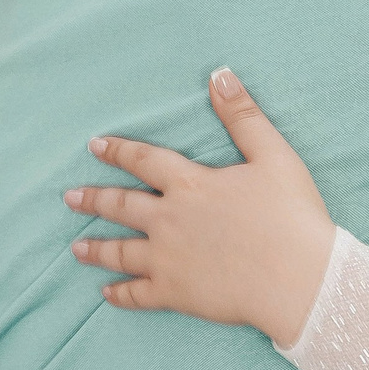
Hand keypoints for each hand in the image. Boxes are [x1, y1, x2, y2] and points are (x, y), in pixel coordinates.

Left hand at [64, 68, 336, 341]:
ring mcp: (168, 260)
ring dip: (97, 249)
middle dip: (93, 200)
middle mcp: (169, 220)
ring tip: (76, 247)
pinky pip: (138, 295)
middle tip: (69, 198)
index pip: (144, 160)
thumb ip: (243, 116)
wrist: (299, 278)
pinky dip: (120, 294)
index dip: (118, 151)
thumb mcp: (273, 155)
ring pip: (121, 252)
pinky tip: (107, 293)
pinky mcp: (176, 294)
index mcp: (190, 184)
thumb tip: (219, 75)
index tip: (95, 146)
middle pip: (122, 206)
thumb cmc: (292, 216)